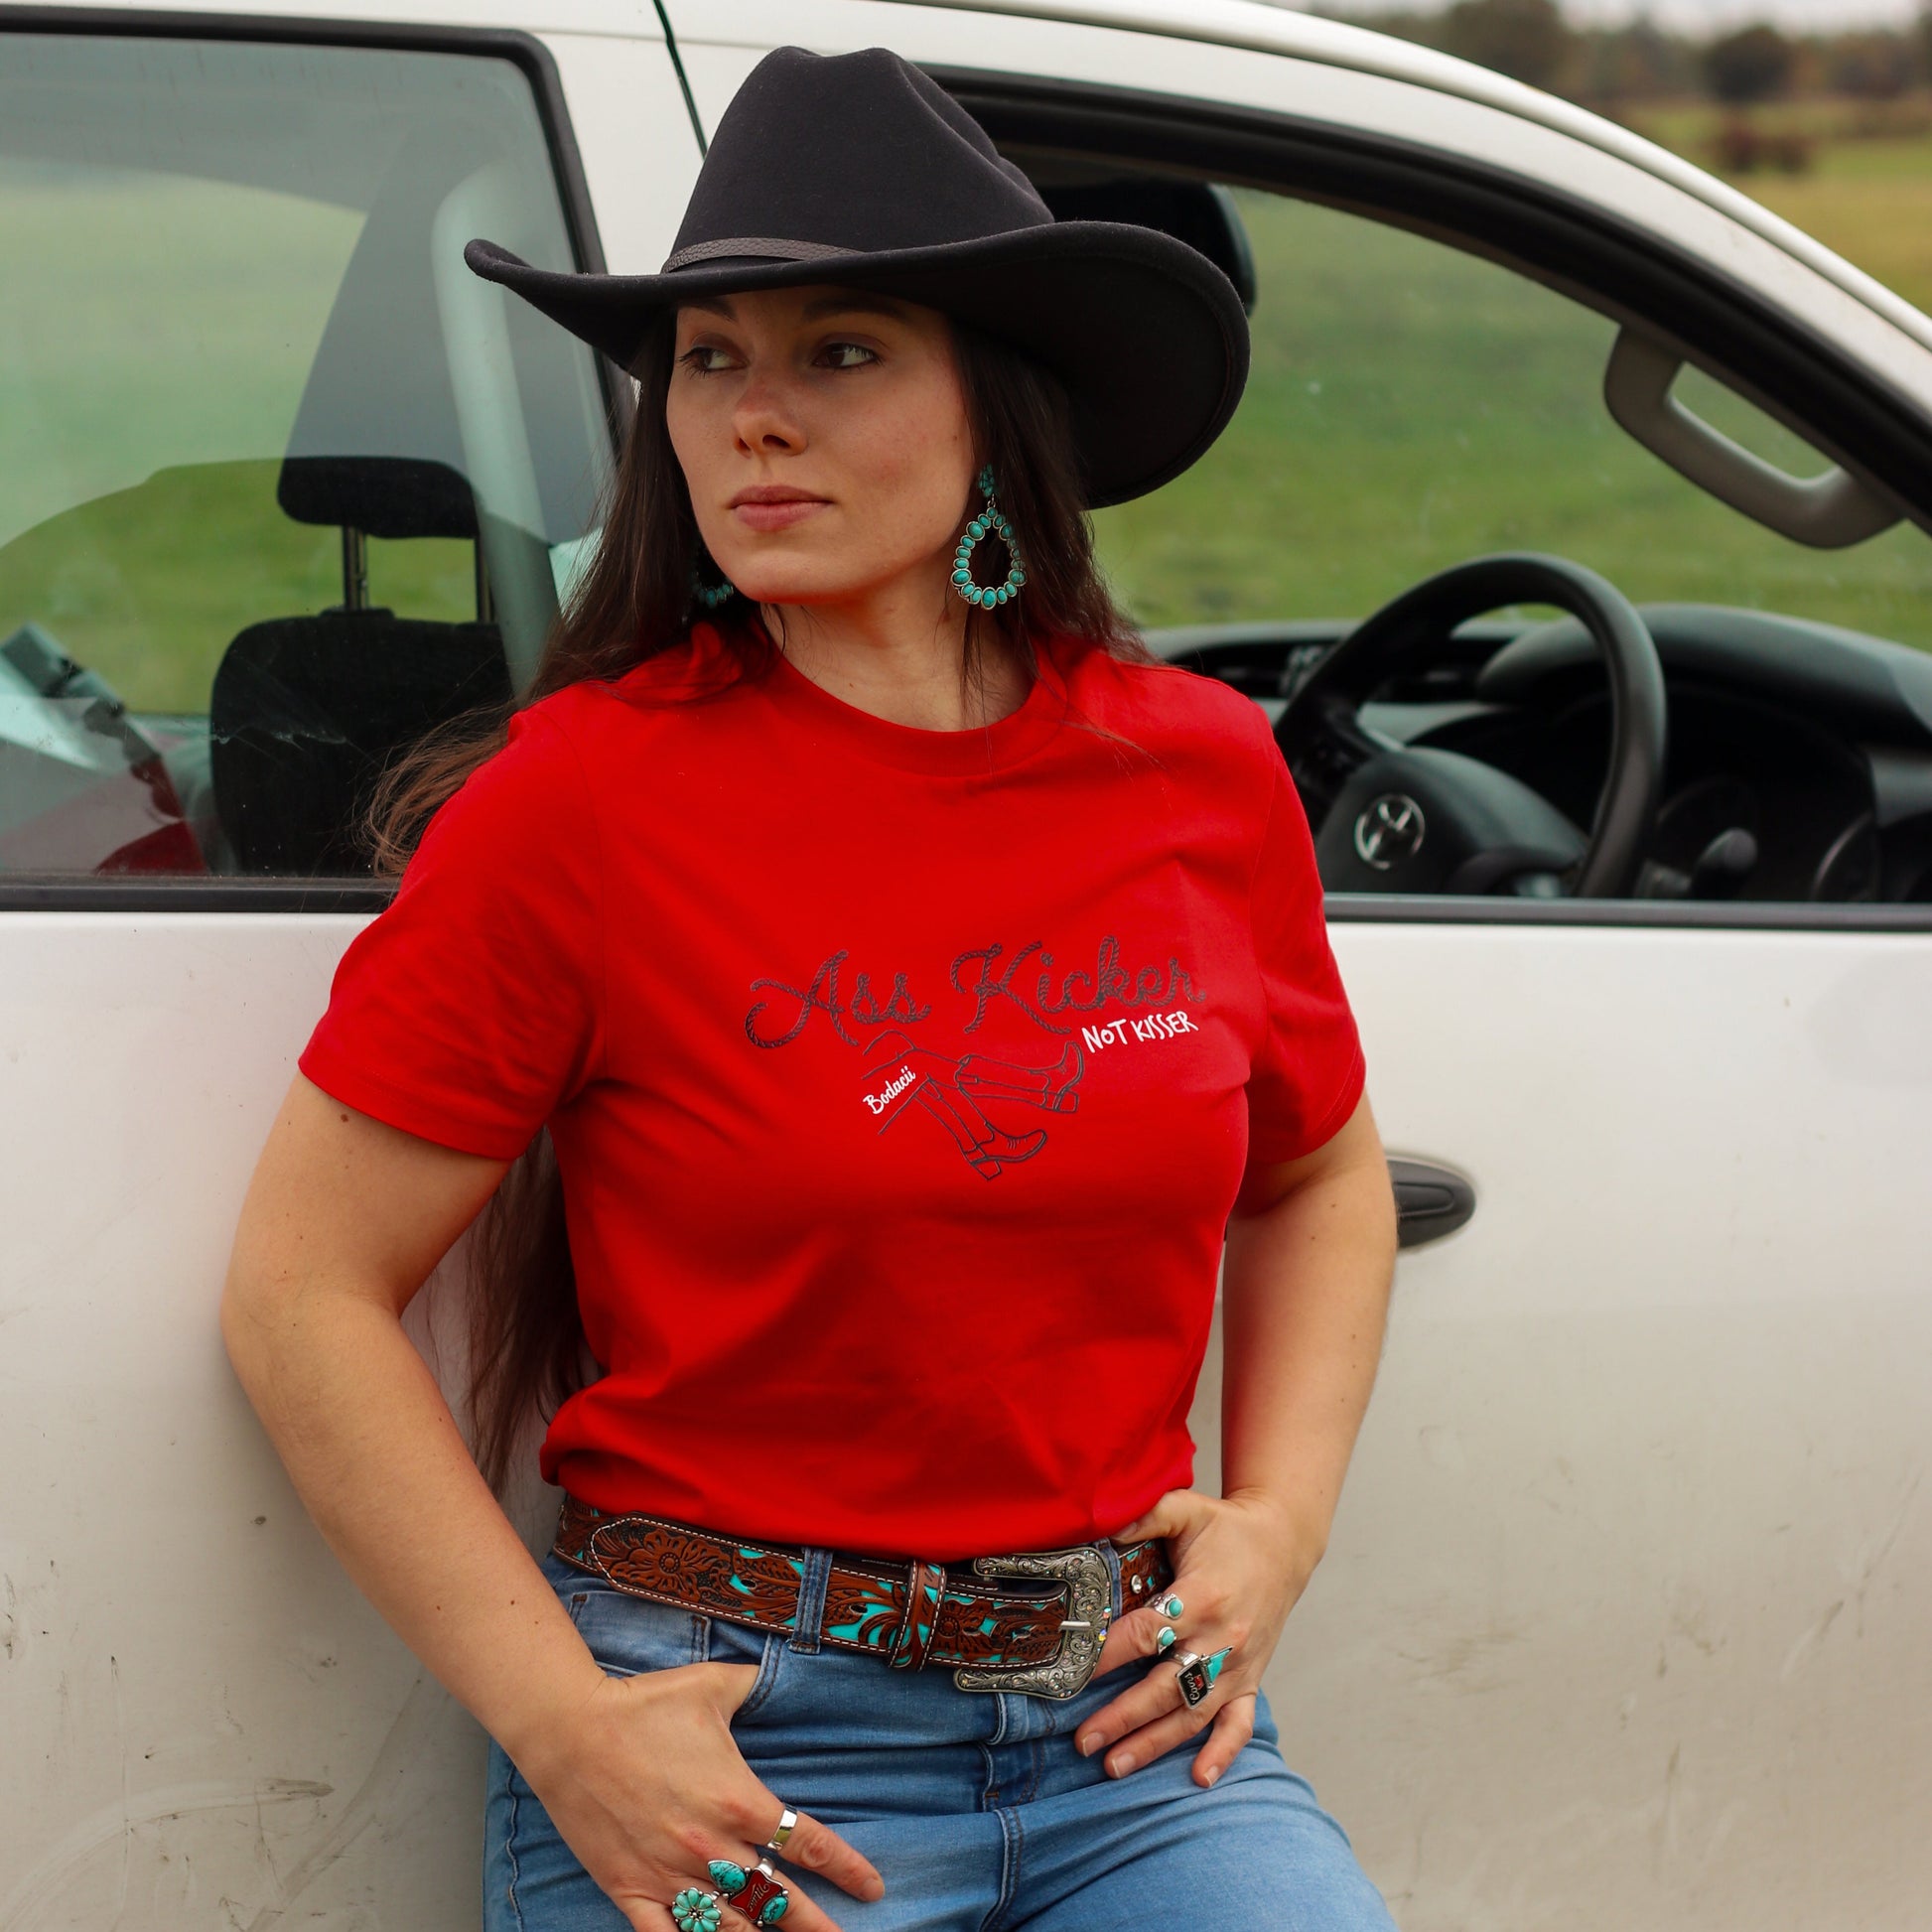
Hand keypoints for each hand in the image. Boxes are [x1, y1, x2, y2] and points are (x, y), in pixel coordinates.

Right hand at [512, 1658, 884, 1929]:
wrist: (570, 1730)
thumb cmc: (643, 1705)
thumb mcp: (713, 1685)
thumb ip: (753, 1685)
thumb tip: (775, 1674)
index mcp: (739, 1800)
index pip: (808, 1843)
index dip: (845, 1869)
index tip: (872, 1888)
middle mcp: (711, 1847)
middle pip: (777, 1901)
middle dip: (815, 1926)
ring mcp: (670, 1874)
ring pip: (730, 1928)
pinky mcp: (630, 1889)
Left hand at [1079, 1489, 1324, 1788]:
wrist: (1284, 1543)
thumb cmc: (1227, 1528)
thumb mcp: (1185, 1510)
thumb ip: (1144, 1515)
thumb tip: (1102, 1525)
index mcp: (1202, 1597)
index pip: (1146, 1634)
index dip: (1108, 1655)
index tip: (1074, 1673)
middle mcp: (1221, 1639)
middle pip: (1166, 1687)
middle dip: (1122, 1717)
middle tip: (1084, 1740)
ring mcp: (1239, 1665)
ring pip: (1193, 1714)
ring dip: (1154, 1743)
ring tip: (1115, 1766)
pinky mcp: (1252, 1678)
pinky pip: (1239, 1724)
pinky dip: (1223, 1754)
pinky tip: (1199, 1779)